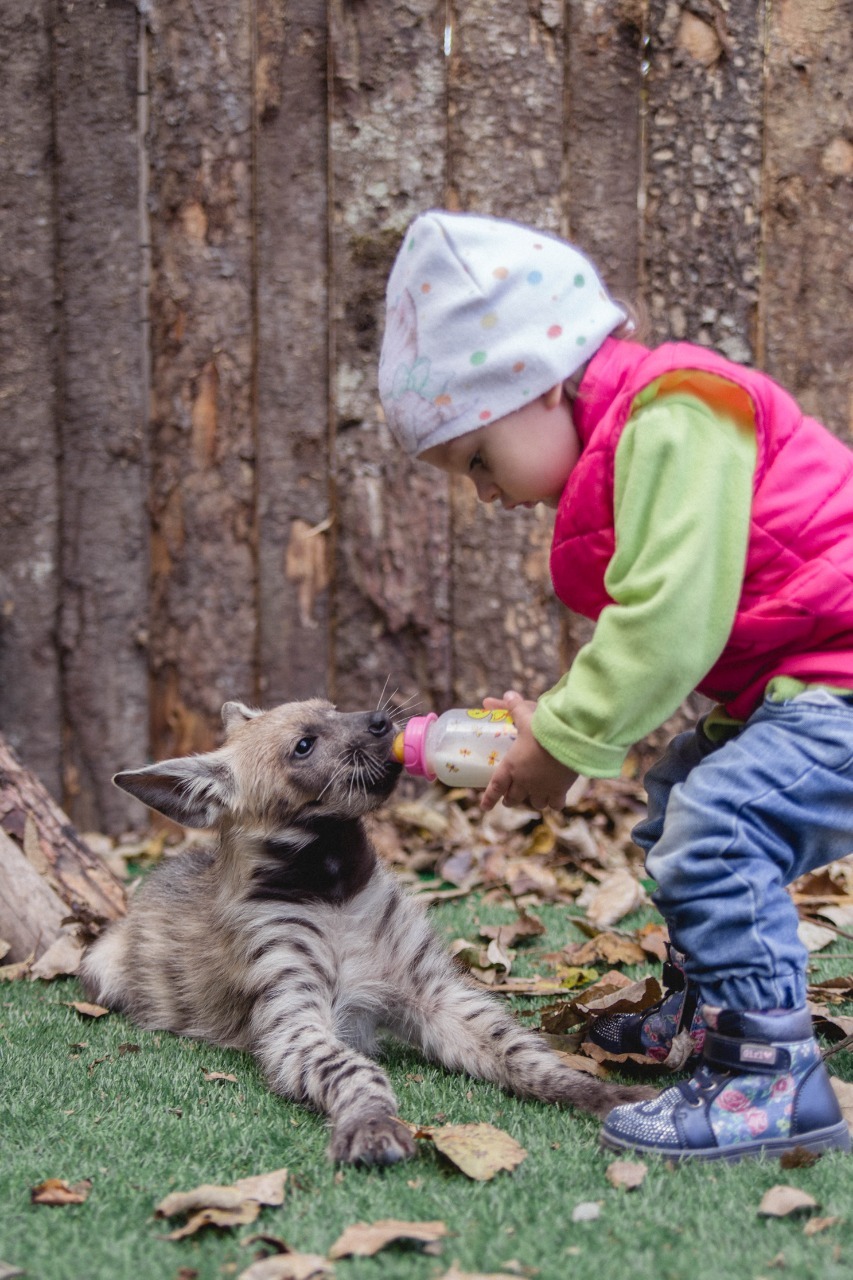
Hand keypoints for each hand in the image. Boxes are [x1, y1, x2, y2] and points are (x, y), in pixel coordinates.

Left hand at [481, 690, 577, 811]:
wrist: (569, 740)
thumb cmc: (543, 729)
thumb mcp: (525, 715)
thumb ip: (514, 706)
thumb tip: (506, 694)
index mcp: (510, 766)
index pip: (495, 788)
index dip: (489, 799)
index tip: (484, 807)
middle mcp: (524, 782)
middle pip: (514, 799)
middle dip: (511, 800)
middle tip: (510, 798)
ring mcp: (542, 788)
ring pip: (534, 804)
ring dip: (533, 801)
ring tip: (534, 798)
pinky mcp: (560, 790)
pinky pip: (555, 804)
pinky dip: (554, 803)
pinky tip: (555, 800)